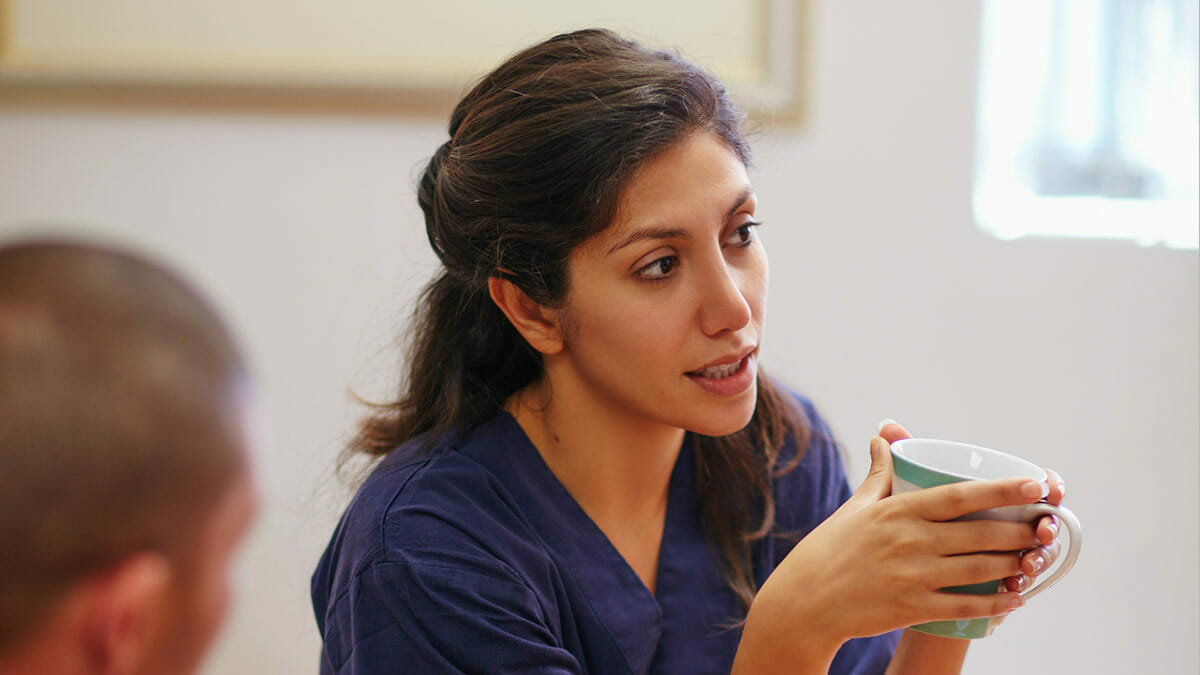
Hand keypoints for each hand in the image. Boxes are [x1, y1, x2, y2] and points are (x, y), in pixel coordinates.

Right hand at [742, 428, 1049, 669]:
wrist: (805, 601)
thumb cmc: (829, 550)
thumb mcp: (855, 507)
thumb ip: (878, 474)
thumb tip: (883, 436)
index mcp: (898, 511)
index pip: (961, 495)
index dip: (1003, 490)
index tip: (1035, 485)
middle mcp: (910, 541)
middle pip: (981, 533)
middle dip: (1021, 529)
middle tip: (1048, 526)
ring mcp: (914, 576)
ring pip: (980, 568)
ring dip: (1016, 564)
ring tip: (1037, 558)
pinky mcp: (914, 607)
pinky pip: (965, 606)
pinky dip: (996, 603)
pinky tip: (1016, 598)